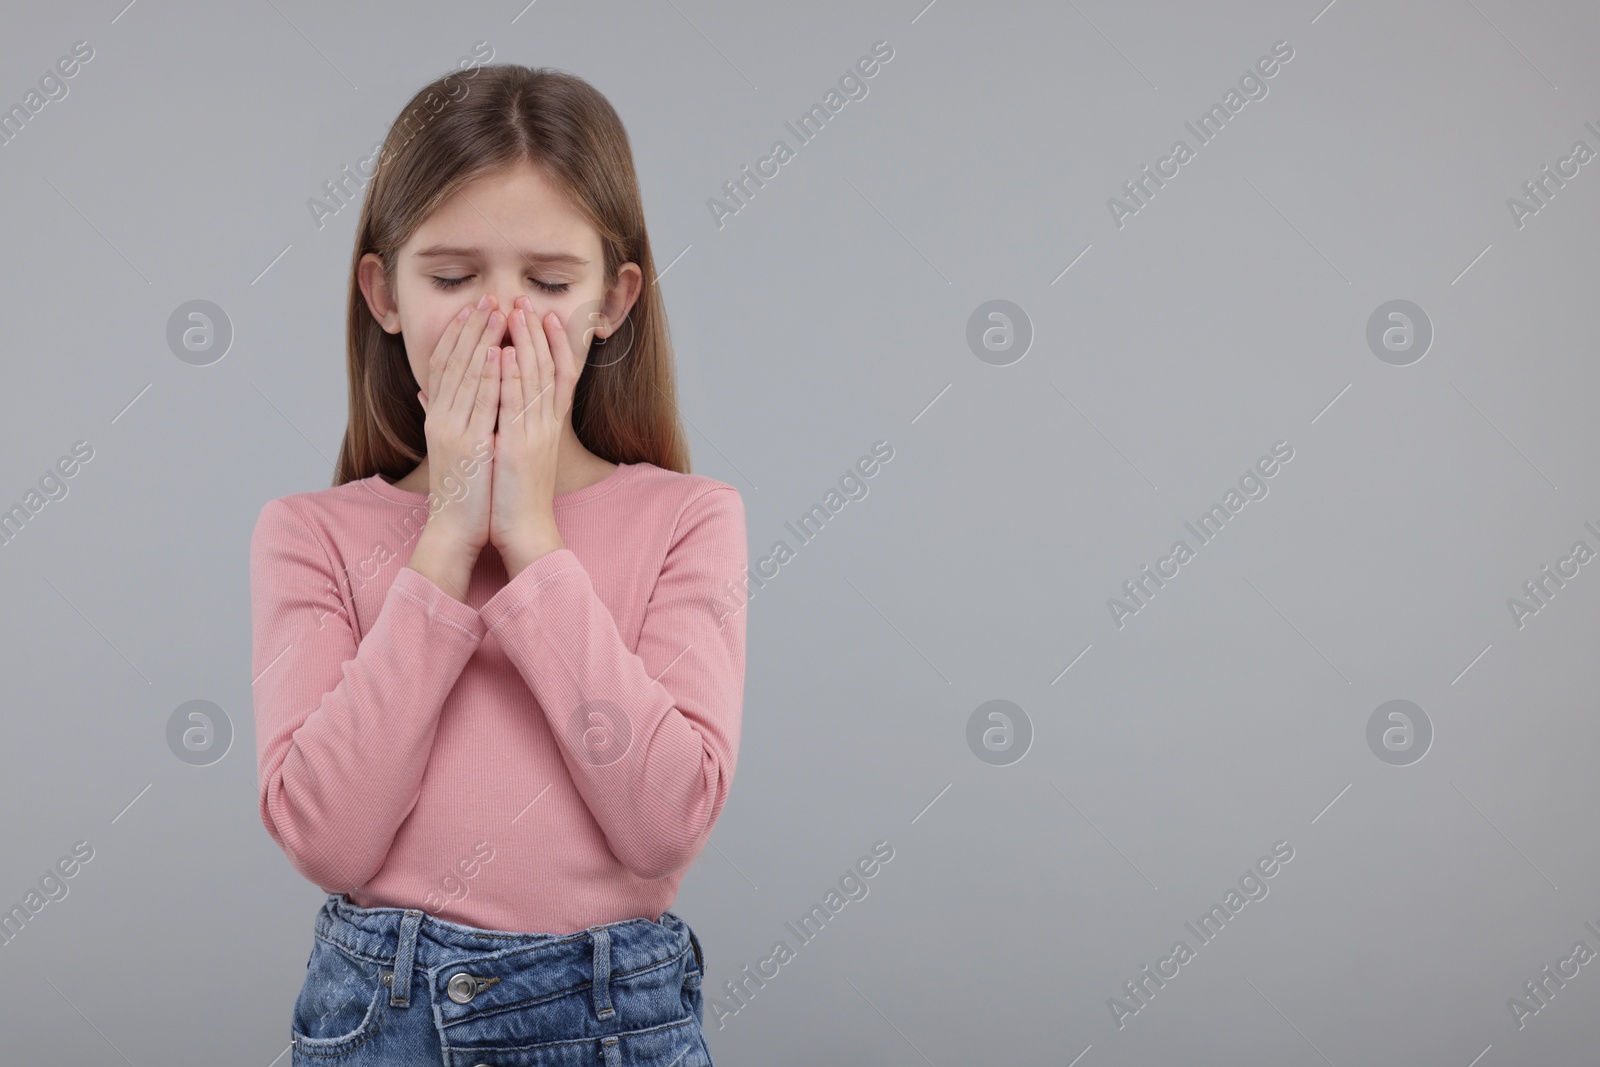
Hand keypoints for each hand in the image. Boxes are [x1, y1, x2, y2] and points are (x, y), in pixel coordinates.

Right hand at [417, 298, 503, 553]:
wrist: (455, 528)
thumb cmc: (462, 491)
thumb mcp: (449, 448)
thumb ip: (440, 418)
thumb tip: (428, 393)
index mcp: (439, 418)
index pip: (444, 365)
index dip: (457, 334)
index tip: (472, 309)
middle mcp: (442, 418)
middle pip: (454, 361)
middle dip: (472, 327)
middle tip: (487, 297)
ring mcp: (454, 429)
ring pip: (466, 374)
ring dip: (482, 339)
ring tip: (496, 311)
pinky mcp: (469, 444)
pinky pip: (480, 403)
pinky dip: (489, 374)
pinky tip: (499, 351)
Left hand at [488, 295, 578, 573]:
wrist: (525, 532)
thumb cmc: (515, 497)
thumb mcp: (513, 453)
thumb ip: (506, 424)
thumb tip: (490, 402)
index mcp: (547, 426)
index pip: (559, 375)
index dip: (555, 343)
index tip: (547, 316)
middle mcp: (547, 425)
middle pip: (548, 368)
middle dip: (538, 333)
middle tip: (528, 301)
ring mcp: (535, 435)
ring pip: (534, 379)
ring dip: (526, 343)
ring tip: (517, 313)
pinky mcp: (518, 448)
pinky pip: (515, 406)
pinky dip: (510, 377)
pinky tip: (504, 354)